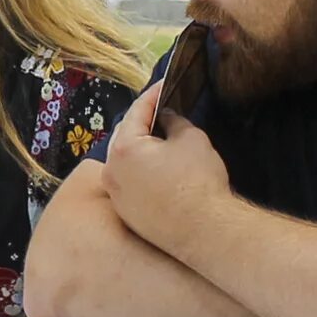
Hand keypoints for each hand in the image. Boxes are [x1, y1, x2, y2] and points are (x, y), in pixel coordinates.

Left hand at [100, 83, 228, 238]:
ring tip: (158, 140)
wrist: (205, 231)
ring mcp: (116, 197)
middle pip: (124, 137)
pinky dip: (140, 173)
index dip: (152, 96)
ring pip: (124, 163)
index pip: (136, 112)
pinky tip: (158, 171)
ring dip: (138, 149)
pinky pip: (129, 185)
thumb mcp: (191, 139)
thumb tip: (165, 118)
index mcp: (124, 149)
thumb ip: (174, 122)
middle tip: (160, 112)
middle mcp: (111, 172)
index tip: (163, 85)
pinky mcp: (126, 215)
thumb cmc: (198, 181)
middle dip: (141, 123)